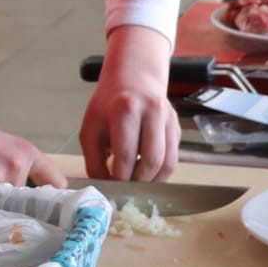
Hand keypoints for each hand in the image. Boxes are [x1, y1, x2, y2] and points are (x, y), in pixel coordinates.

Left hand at [79, 26, 178, 181]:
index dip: (120, 178)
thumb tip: (104, 188)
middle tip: (126, 189)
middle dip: (138, 182)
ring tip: (136, 184)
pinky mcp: (177, 127)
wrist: (133, 77)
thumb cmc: (109, 105)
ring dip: (152, 181)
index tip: (112, 187)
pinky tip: (146, 173)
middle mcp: (152, 111)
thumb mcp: (91, 128)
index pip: (127, 155)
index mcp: (126, 109)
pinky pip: (174, 158)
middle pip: (152, 161)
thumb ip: (94, 161)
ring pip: (168, 163)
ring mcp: (168, 118)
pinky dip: (161, 172)